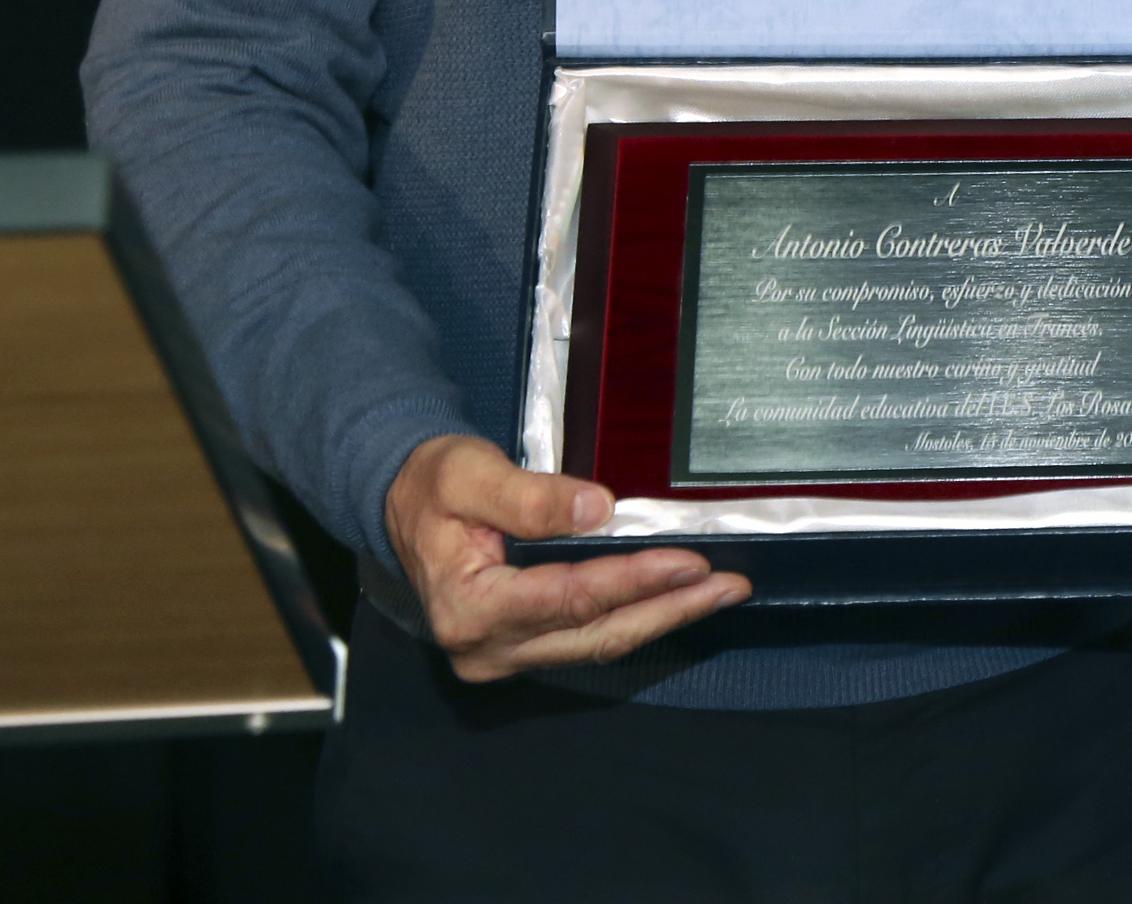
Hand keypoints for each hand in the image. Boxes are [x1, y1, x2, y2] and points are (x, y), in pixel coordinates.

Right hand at [383, 434, 749, 681]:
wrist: (403, 504)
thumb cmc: (431, 485)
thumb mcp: (468, 474)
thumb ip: (530, 496)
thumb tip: (598, 509)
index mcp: (467, 608)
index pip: (568, 598)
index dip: (633, 581)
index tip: (690, 561)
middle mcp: (486, 647)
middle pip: (594, 633)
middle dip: (668, 609)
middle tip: (728, 585)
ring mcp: (504, 655)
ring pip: (598, 643)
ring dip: (662, 617)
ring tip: (720, 592)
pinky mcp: (522, 648)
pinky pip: (588, 638)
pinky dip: (637, 617)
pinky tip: (678, 599)